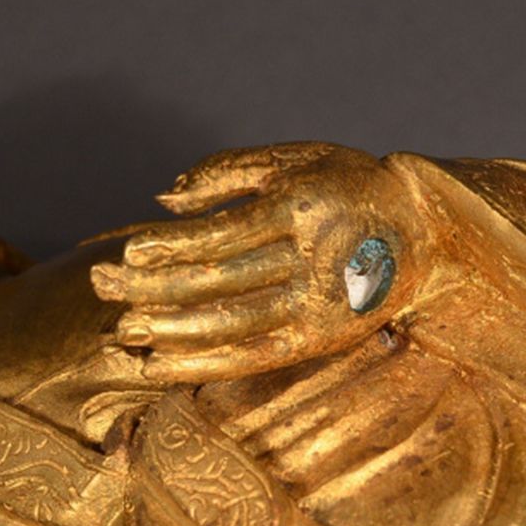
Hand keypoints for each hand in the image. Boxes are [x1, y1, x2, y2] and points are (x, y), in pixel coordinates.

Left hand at [90, 143, 432, 381]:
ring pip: (231, 326)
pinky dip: (202, 366)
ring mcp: (319, 306)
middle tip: (100, 287)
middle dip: (153, 288)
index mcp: (303, 208)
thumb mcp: (295, 158)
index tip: (127, 252)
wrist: (424, 232)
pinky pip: (252, 359)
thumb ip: (227, 171)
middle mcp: (313, 260)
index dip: (170, 247)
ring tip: (121, 332)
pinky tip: (158, 367)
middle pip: (219, 282)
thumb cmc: (347, 185)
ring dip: (169, 331)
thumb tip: (161, 200)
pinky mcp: (320, 340)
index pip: (222, 235)